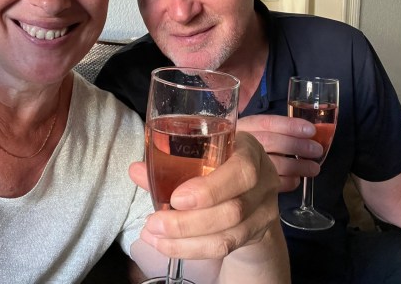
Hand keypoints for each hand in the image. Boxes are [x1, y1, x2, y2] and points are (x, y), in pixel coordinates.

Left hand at [129, 132, 281, 259]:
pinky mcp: (257, 233)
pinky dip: (192, 249)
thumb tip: (136, 170)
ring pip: (229, 234)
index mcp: (249, 150)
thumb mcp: (203, 155)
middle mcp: (263, 179)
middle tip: (154, 223)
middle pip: (234, 209)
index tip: (176, 198)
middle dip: (189, 222)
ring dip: (186, 240)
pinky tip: (167, 245)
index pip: (242, 171)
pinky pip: (225, 247)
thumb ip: (171, 164)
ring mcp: (264, 209)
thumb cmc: (220, 164)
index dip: (210, 188)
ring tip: (154, 235)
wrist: (252, 189)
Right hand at [236, 114, 322, 191]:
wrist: (218, 173)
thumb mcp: (250, 134)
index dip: (289, 126)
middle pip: (271, 142)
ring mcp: (241, 166)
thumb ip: (272, 132)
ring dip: (297, 165)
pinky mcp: (246, 185)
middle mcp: (239, 144)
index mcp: (242, 127)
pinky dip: (287, 182)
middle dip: (297, 145)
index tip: (310, 130)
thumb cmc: (242, 149)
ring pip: (272, 164)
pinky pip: (270, 184)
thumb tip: (309, 132)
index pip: (266, 123)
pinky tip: (296, 179)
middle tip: (317, 150)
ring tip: (314, 168)